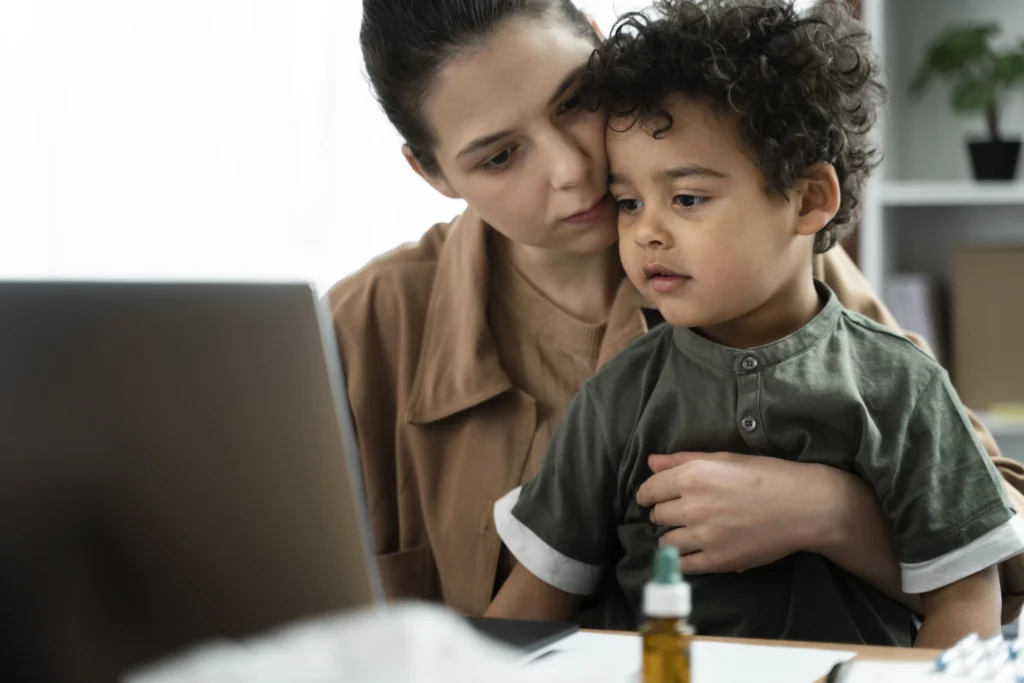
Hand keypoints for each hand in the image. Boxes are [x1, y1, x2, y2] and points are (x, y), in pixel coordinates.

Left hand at [635, 451, 858, 573]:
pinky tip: (692, 551)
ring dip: (672, 537)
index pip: (650, 490)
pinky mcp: (718, 560)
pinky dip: (683, 559)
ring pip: (666, 541)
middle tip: (678, 512)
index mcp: (692, 476)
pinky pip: (685, 565)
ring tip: (688, 532)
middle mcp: (693, 506)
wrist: (805, 506)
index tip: (652, 498)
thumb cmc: (766, 475)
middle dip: (663, 513)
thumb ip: (683, 460)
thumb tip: (651, 462)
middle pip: (657, 515)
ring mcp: (704, 536)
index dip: (648, 494)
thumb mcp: (724, 459)